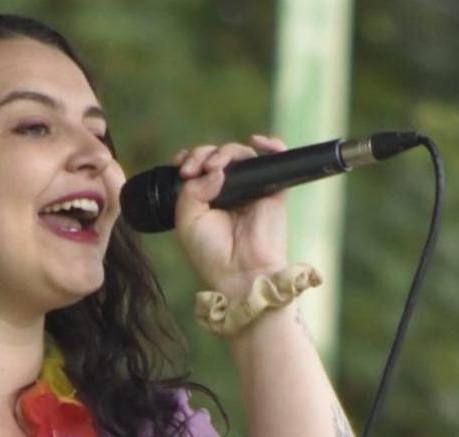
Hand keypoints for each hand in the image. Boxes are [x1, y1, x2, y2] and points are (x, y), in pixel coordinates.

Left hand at [171, 134, 289, 300]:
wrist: (240, 273)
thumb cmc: (211, 253)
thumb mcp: (186, 220)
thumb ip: (191, 190)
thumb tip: (216, 170)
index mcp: (205, 198)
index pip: (198, 166)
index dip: (190, 158)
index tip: (181, 167)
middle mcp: (227, 191)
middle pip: (217, 156)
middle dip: (202, 154)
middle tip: (192, 170)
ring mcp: (251, 189)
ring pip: (241, 155)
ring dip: (225, 152)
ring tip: (214, 166)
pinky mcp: (273, 191)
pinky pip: (276, 160)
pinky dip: (272, 145)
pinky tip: (258, 142)